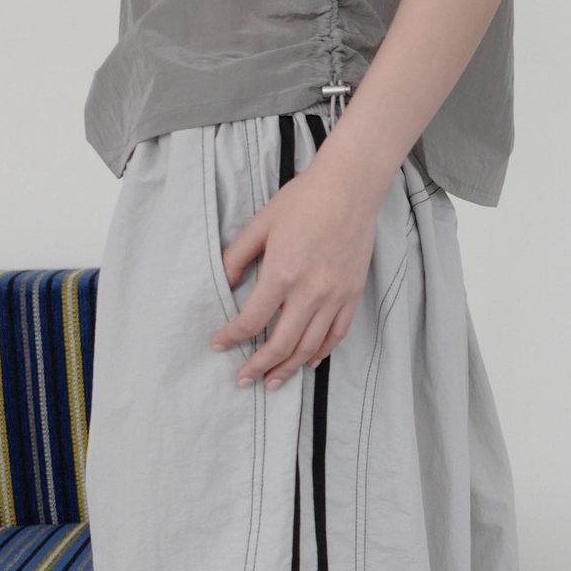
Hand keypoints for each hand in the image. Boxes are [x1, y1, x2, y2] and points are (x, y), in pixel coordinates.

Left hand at [211, 154, 381, 387]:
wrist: (349, 189)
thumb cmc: (303, 201)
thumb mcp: (260, 225)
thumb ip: (238, 257)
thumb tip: (223, 284)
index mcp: (282, 274)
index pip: (251, 320)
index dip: (231, 337)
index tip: (219, 344)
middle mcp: (310, 293)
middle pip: (281, 344)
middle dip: (258, 366)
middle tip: (243, 380)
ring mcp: (334, 297)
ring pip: (309, 347)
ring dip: (288, 368)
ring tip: (272, 382)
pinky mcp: (352, 295)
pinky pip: (336, 335)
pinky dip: (321, 353)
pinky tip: (308, 363)